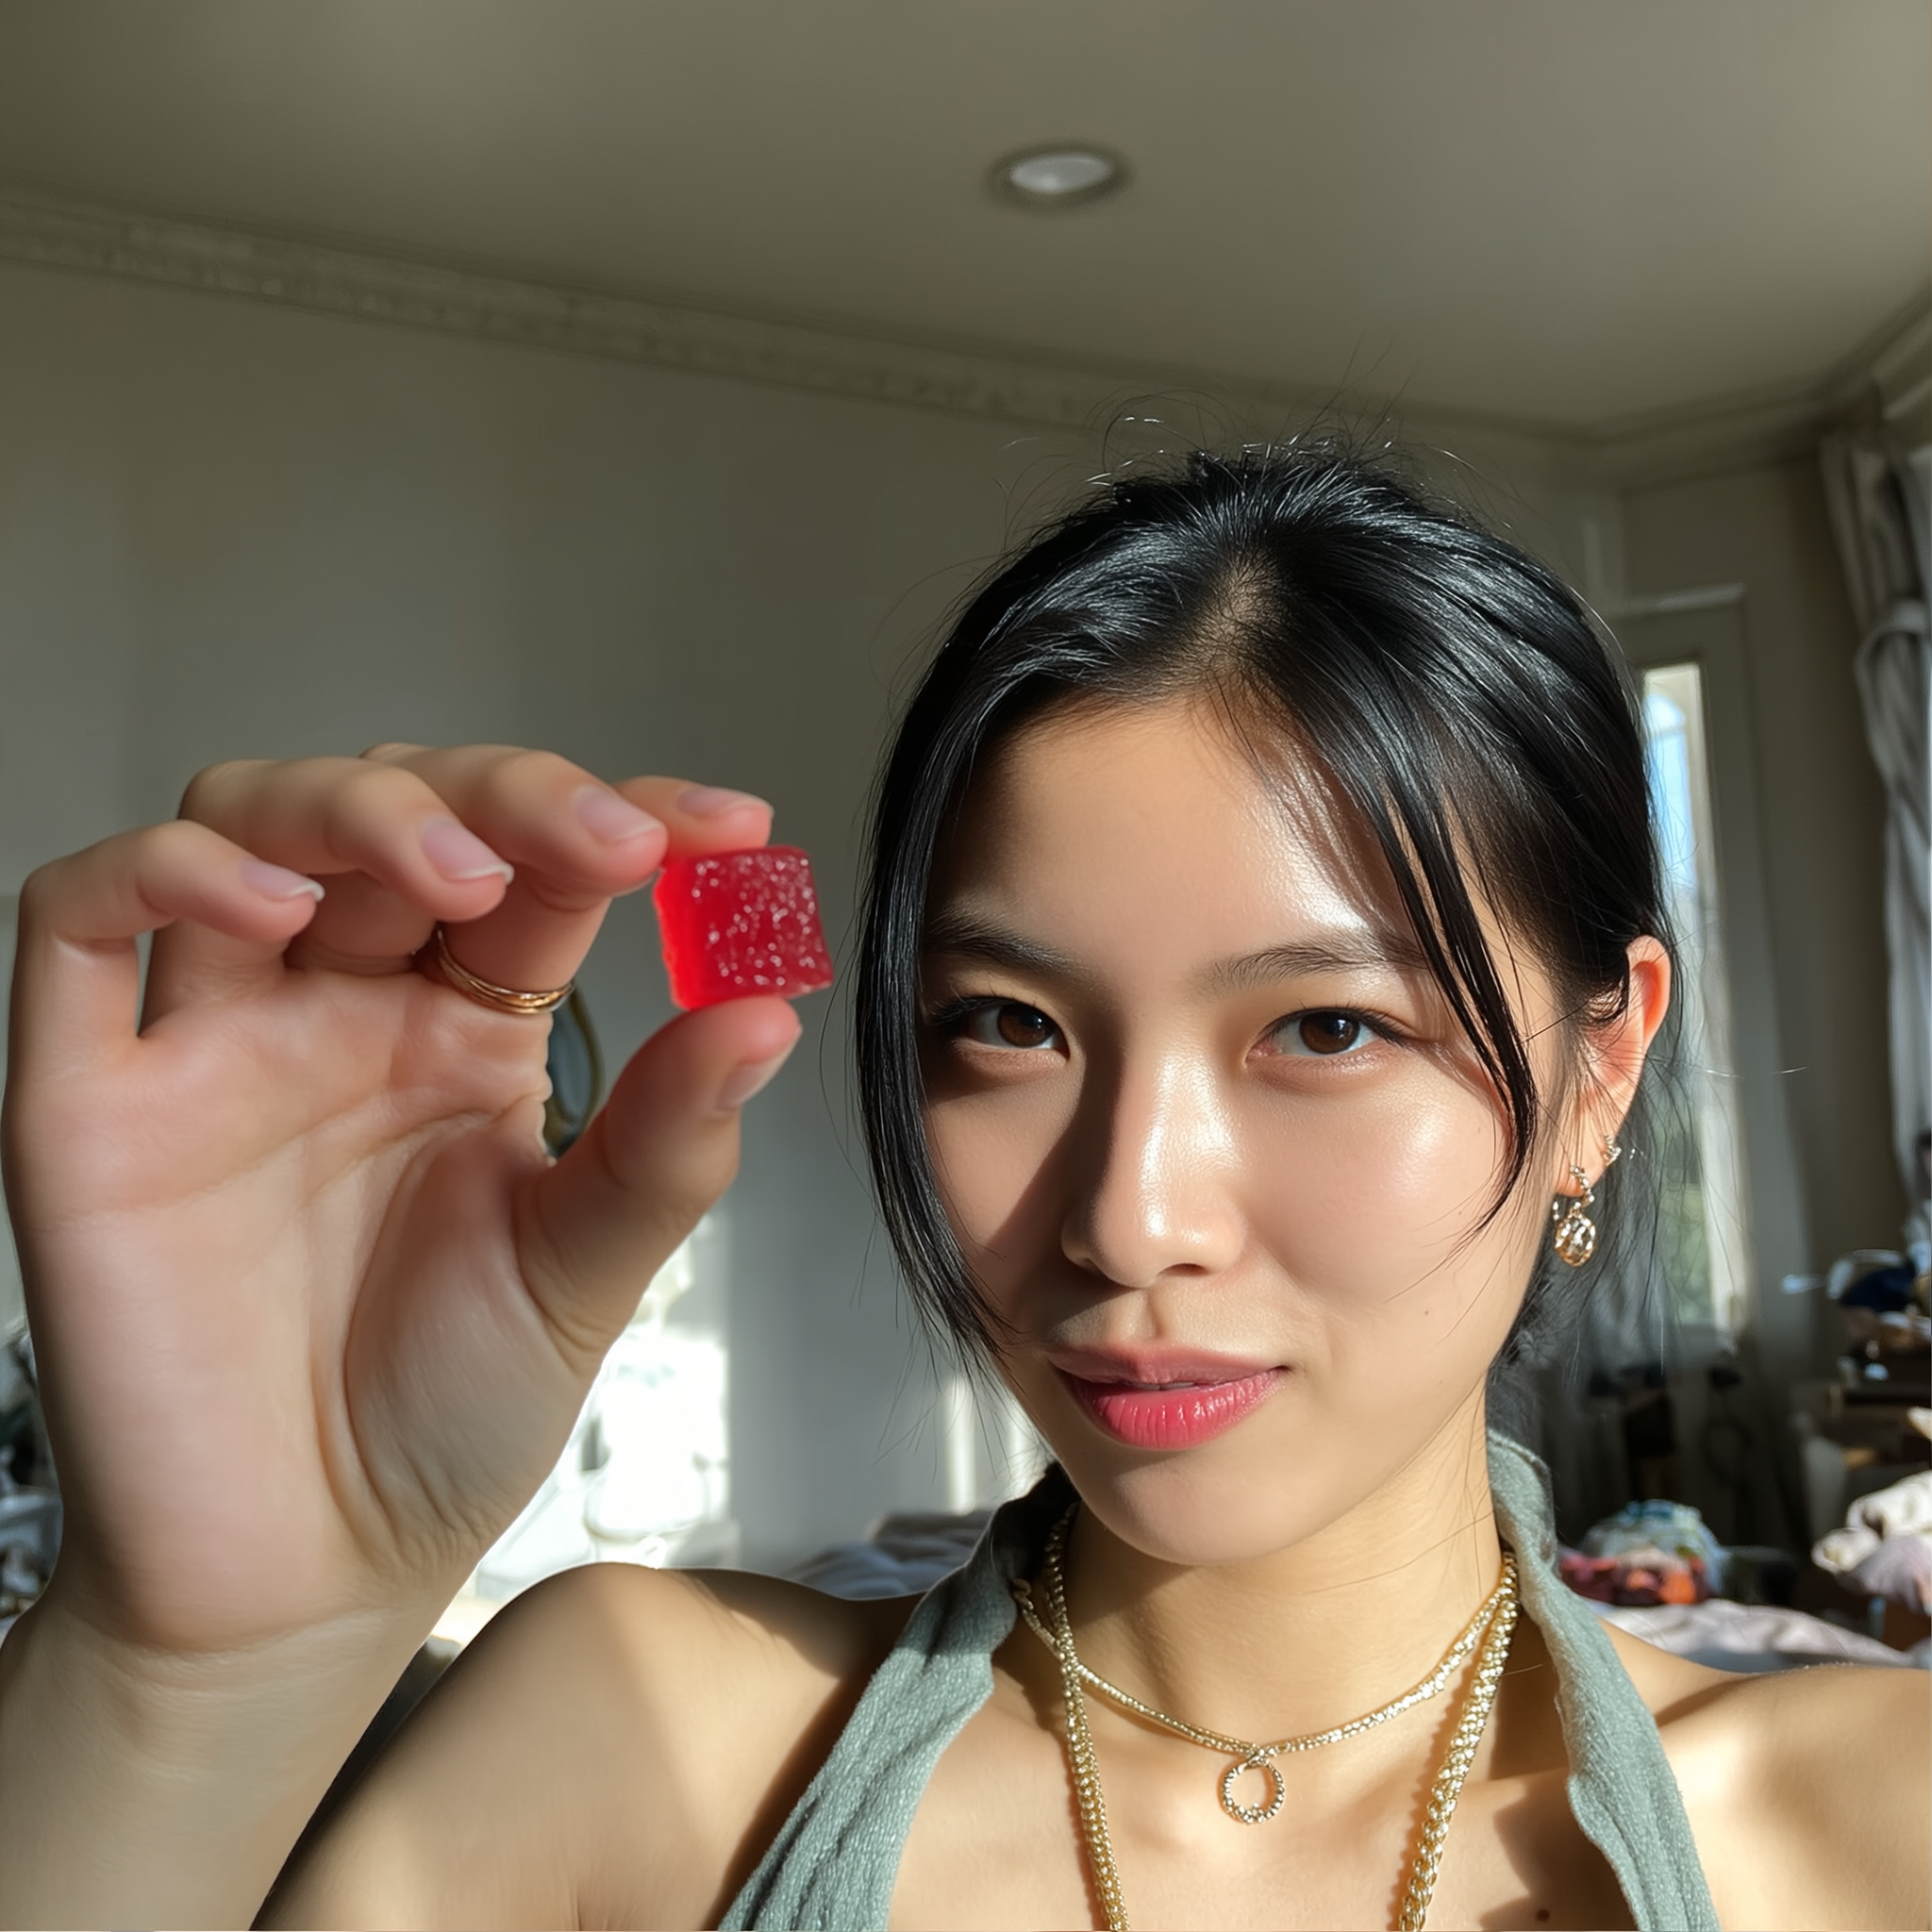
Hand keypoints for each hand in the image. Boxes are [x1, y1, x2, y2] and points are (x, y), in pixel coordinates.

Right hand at [3, 745, 799, 1656]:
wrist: (308, 1578)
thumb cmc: (443, 1420)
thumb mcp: (582, 1272)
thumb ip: (665, 1143)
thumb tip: (771, 1012)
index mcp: (466, 1031)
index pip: (539, 870)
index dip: (627, 818)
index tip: (732, 825)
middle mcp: (340, 1008)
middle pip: (395, 810)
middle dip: (505, 798)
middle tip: (608, 843)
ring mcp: (214, 1039)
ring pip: (244, 823)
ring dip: (352, 807)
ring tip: (454, 873)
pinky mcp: (91, 1097)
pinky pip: (79, 921)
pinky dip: (164, 873)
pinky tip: (272, 906)